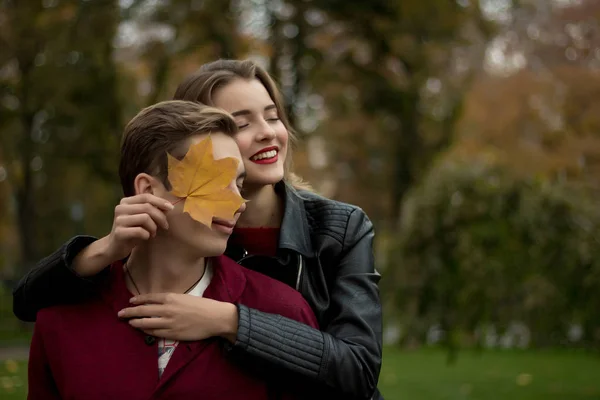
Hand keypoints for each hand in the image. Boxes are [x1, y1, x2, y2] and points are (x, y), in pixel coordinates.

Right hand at [73, 194, 173, 276]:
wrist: (115, 247)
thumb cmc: (132, 231)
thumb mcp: (142, 218)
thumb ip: (152, 210)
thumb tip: (168, 206)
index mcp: (126, 202)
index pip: (146, 197)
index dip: (160, 201)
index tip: (171, 208)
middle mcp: (121, 208)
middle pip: (147, 207)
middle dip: (160, 217)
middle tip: (165, 226)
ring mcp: (119, 220)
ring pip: (145, 218)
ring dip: (154, 227)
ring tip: (153, 233)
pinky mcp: (119, 232)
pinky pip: (140, 231)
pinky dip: (147, 235)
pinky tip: (146, 237)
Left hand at [117, 293, 238, 341]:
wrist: (214, 318)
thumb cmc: (202, 306)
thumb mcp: (185, 298)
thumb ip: (171, 300)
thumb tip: (158, 303)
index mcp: (171, 298)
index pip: (149, 298)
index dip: (138, 300)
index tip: (130, 301)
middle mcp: (167, 309)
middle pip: (143, 310)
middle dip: (130, 312)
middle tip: (120, 313)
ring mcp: (169, 322)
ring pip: (146, 322)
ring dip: (135, 322)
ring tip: (128, 322)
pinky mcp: (172, 333)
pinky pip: (154, 332)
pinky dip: (146, 330)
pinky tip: (141, 329)